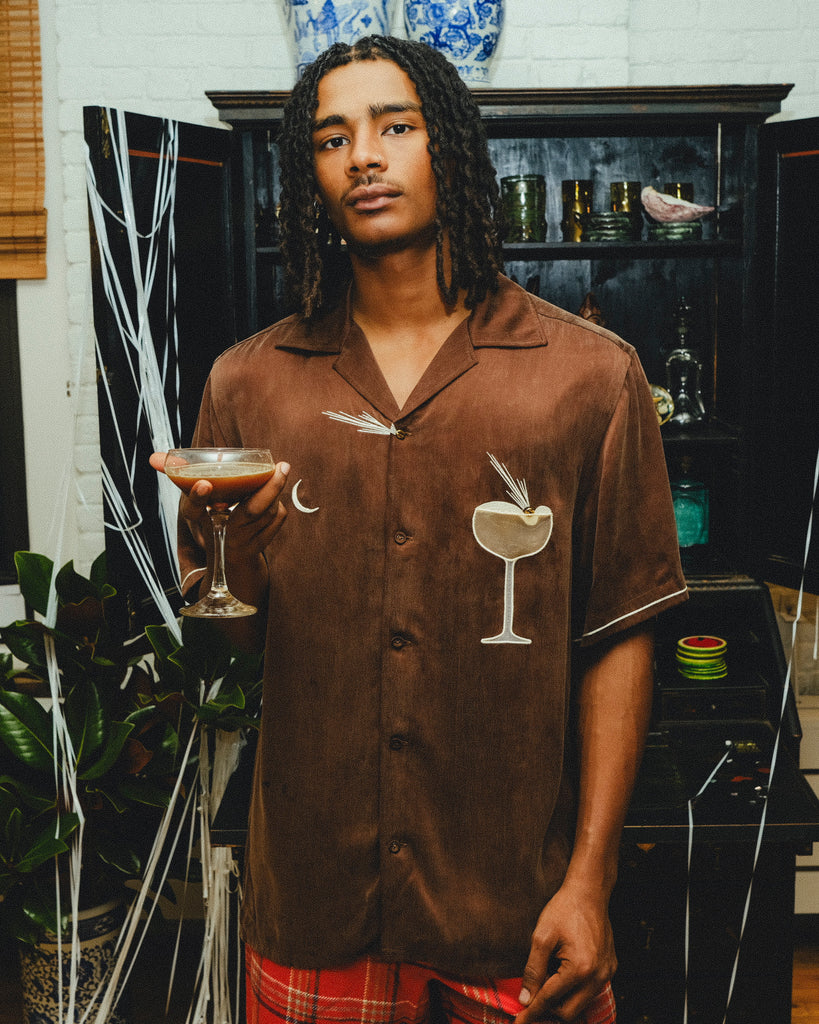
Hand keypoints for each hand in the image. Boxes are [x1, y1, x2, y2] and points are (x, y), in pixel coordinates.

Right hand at [150, 450, 289, 584]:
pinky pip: (277, 519)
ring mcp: (243, 542)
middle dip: (269, 487)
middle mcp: (223, 533)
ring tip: (278, 473)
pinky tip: (274, 496)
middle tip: (281, 466)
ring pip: (268, 512)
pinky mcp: (260, 545)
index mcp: (201, 520)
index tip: (204, 483)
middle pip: (250, 511)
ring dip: (276, 492)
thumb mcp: (193, 500)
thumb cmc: (210, 518)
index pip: (194, 510)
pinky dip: (278, 505)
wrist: (227, 560)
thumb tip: (153, 458)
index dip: (197, 497)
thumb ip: (177, 475)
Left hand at [514, 882, 615, 1023]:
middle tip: (532, 997)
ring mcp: (607, 974)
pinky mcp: (610, 968)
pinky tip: (562, 972)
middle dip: (548, 1008)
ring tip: (548, 977)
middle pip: (568, 1012)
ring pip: (580, 1004)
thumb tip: (526, 999)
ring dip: (562, 999)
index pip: (549, 1000)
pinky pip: (590, 991)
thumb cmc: (563, 909)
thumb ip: (533, 970)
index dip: (531, 1012)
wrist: (589, 892)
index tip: (518, 1022)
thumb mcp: (541, 937)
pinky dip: (574, 990)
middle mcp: (597, 976)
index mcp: (579, 969)